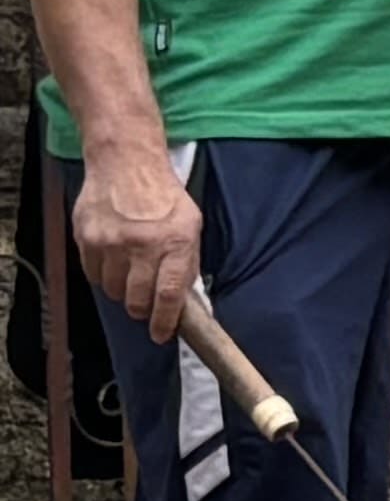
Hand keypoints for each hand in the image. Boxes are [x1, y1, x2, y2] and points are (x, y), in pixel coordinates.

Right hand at [74, 143, 194, 332]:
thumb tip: (182, 299)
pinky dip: (103, 276)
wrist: (125, 165)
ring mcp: (110, 243)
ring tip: (130, 274)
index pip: (168, 295)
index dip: (164, 322)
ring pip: (113, 290)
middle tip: (145, 305)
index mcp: (175, 243)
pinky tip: (113, 261)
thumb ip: (187, 262)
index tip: (162, 335)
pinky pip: (93, 274)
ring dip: (122, 291)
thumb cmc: (164, 197)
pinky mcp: (86, 239)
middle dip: (142, 309)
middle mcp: (142, 246)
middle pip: (136, 299)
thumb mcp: (191, 226)